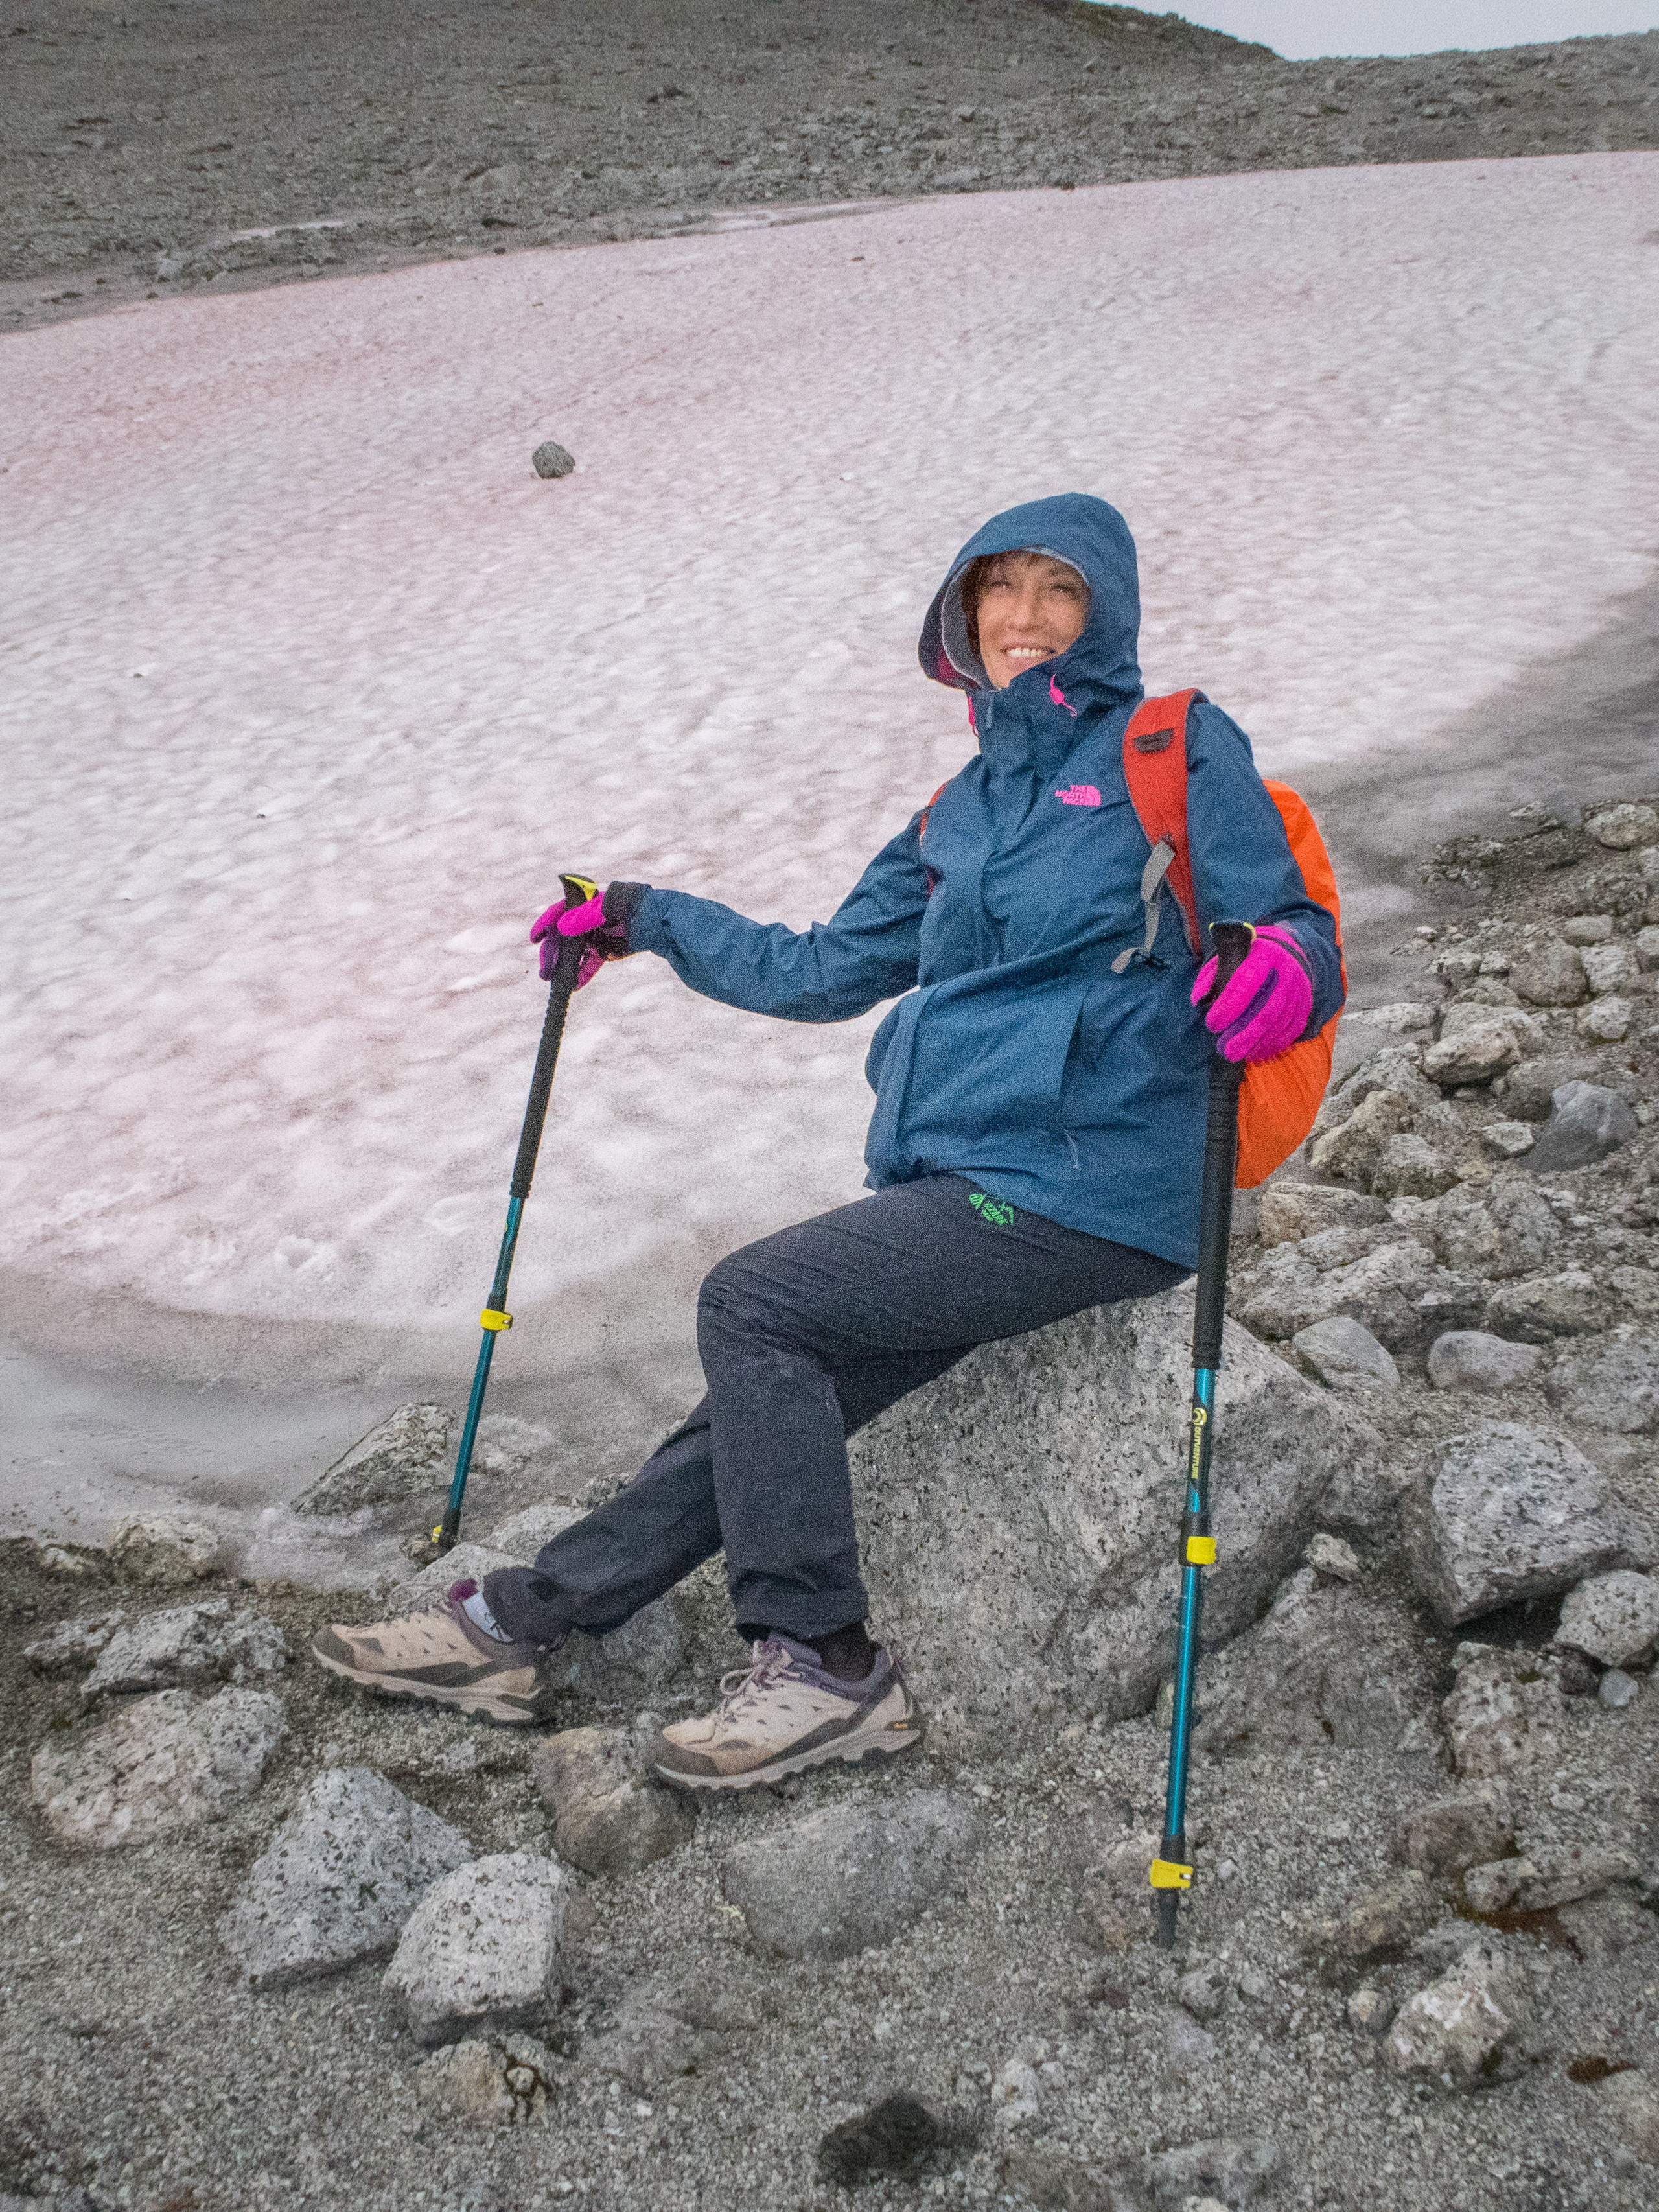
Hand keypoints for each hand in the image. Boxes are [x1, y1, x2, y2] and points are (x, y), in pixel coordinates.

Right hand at [529, 879, 647, 985]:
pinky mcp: (604, 950)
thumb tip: (559, 928)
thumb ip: (585, 917)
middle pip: (562, 936)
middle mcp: (585, 919)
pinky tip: (574, 987)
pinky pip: (589, 963)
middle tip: (545, 972)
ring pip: (573, 952)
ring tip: (554, 982)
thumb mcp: (610, 909)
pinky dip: (582, 974)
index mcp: (585, 902)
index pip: (558, 912)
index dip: (544, 925)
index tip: (535, 939)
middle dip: (552, 954)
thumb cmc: (635, 906)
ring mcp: (594, 935)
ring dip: (563, 967)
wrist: (660, 921)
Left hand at [1191, 923, 1312, 1063]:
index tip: (1212, 1024)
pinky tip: (1255, 1054)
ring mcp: (1299, 989)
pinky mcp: (1305, 1004)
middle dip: (1246, 1034)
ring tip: (1237, 1055)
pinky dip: (1274, 1045)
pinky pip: (1292, 1029)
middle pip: (1268, 1009)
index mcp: (1265, 954)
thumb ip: (1211, 976)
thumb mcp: (1228, 957)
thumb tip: (1198, 1000)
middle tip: (1225, 1051)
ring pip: (1280, 1022)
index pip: (1247, 980)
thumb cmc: (1246, 959)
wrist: (1284, 952)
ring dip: (1258, 1043)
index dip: (1230, 1005)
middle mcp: (1286, 971)